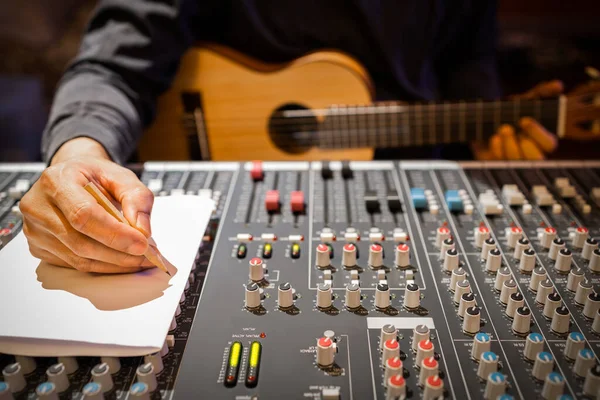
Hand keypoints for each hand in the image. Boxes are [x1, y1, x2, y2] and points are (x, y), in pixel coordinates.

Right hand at [20, 138, 154, 272]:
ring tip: (139, 260)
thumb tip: (142, 230)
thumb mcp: (121, 176)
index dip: (115, 234)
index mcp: (56, 181)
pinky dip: (102, 266)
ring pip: (78, 259)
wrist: (70, 178)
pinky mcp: (38, 248)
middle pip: (80, 243)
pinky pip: (73, 265)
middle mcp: (37, 207)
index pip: (83, 215)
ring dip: (114, 264)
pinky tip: (121, 260)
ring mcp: (34, 230)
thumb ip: (137, 198)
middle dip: (119, 254)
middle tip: (147, 257)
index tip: (142, 244)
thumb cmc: (95, 177)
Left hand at [473, 80, 562, 159]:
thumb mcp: (525, 100)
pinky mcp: (499, 164)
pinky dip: (497, 149)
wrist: (484, 120)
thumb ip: (542, 92)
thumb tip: (558, 85)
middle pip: (536, 159)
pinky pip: (501, 163)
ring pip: (518, 162)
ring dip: (509, 146)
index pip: (549, 144)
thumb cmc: (511, 111)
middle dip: (524, 144)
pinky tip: (494, 138)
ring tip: (502, 130)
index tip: (524, 120)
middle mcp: (531, 153)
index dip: (537, 133)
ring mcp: (516, 161)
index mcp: (542, 139)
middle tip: (508, 128)